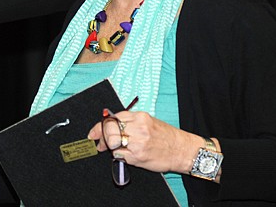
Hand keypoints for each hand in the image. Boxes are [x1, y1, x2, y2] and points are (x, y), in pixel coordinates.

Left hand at [87, 110, 203, 173]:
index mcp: (140, 117)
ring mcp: (138, 143)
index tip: (93, 132)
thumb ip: (130, 121)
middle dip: (101, 137)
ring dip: (108, 147)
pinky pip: (119, 155)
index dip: (99, 126)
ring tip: (110, 149)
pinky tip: (122, 154)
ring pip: (112, 143)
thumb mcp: (148, 121)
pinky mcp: (138, 157)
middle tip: (99, 143)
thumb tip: (109, 124)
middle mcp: (138, 128)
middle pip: (109, 130)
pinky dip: (117, 155)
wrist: (182, 150)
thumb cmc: (166, 136)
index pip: (112, 118)